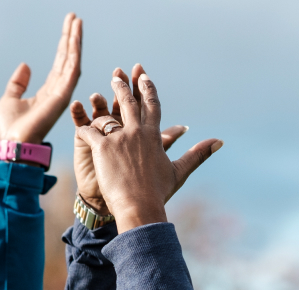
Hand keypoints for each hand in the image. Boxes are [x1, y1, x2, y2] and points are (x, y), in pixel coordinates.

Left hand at [0, 13, 81, 144]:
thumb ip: (18, 83)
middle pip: (67, 59)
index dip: (63, 46)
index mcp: (46, 93)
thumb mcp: (9, 99)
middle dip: (71, 38)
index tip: (68, 27)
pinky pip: (71, 71)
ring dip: (75, 41)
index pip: (58, 64)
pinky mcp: (61, 97)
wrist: (13, 145)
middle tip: (75, 18)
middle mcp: (56, 92)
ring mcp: (61, 94)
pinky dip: (74, 54)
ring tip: (77, 22)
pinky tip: (75, 38)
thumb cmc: (10, 129)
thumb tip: (26, 65)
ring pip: (71, 62)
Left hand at [70, 67, 188, 215]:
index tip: (144, 76)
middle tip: (118, 74)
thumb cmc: (158, 193)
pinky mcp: (102, 149)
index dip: (147, 90)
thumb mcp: (179, 171)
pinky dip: (84, 126)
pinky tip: (79, 119)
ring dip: (102, 101)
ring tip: (96, 93)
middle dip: (124, 86)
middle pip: (129, 103)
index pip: (152, 106)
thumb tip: (219, 142)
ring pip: (107, 114)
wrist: (140, 207)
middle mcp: (137, 132)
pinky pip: (89, 132)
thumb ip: (198, 154)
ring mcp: (119, 139)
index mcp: (154, 136)